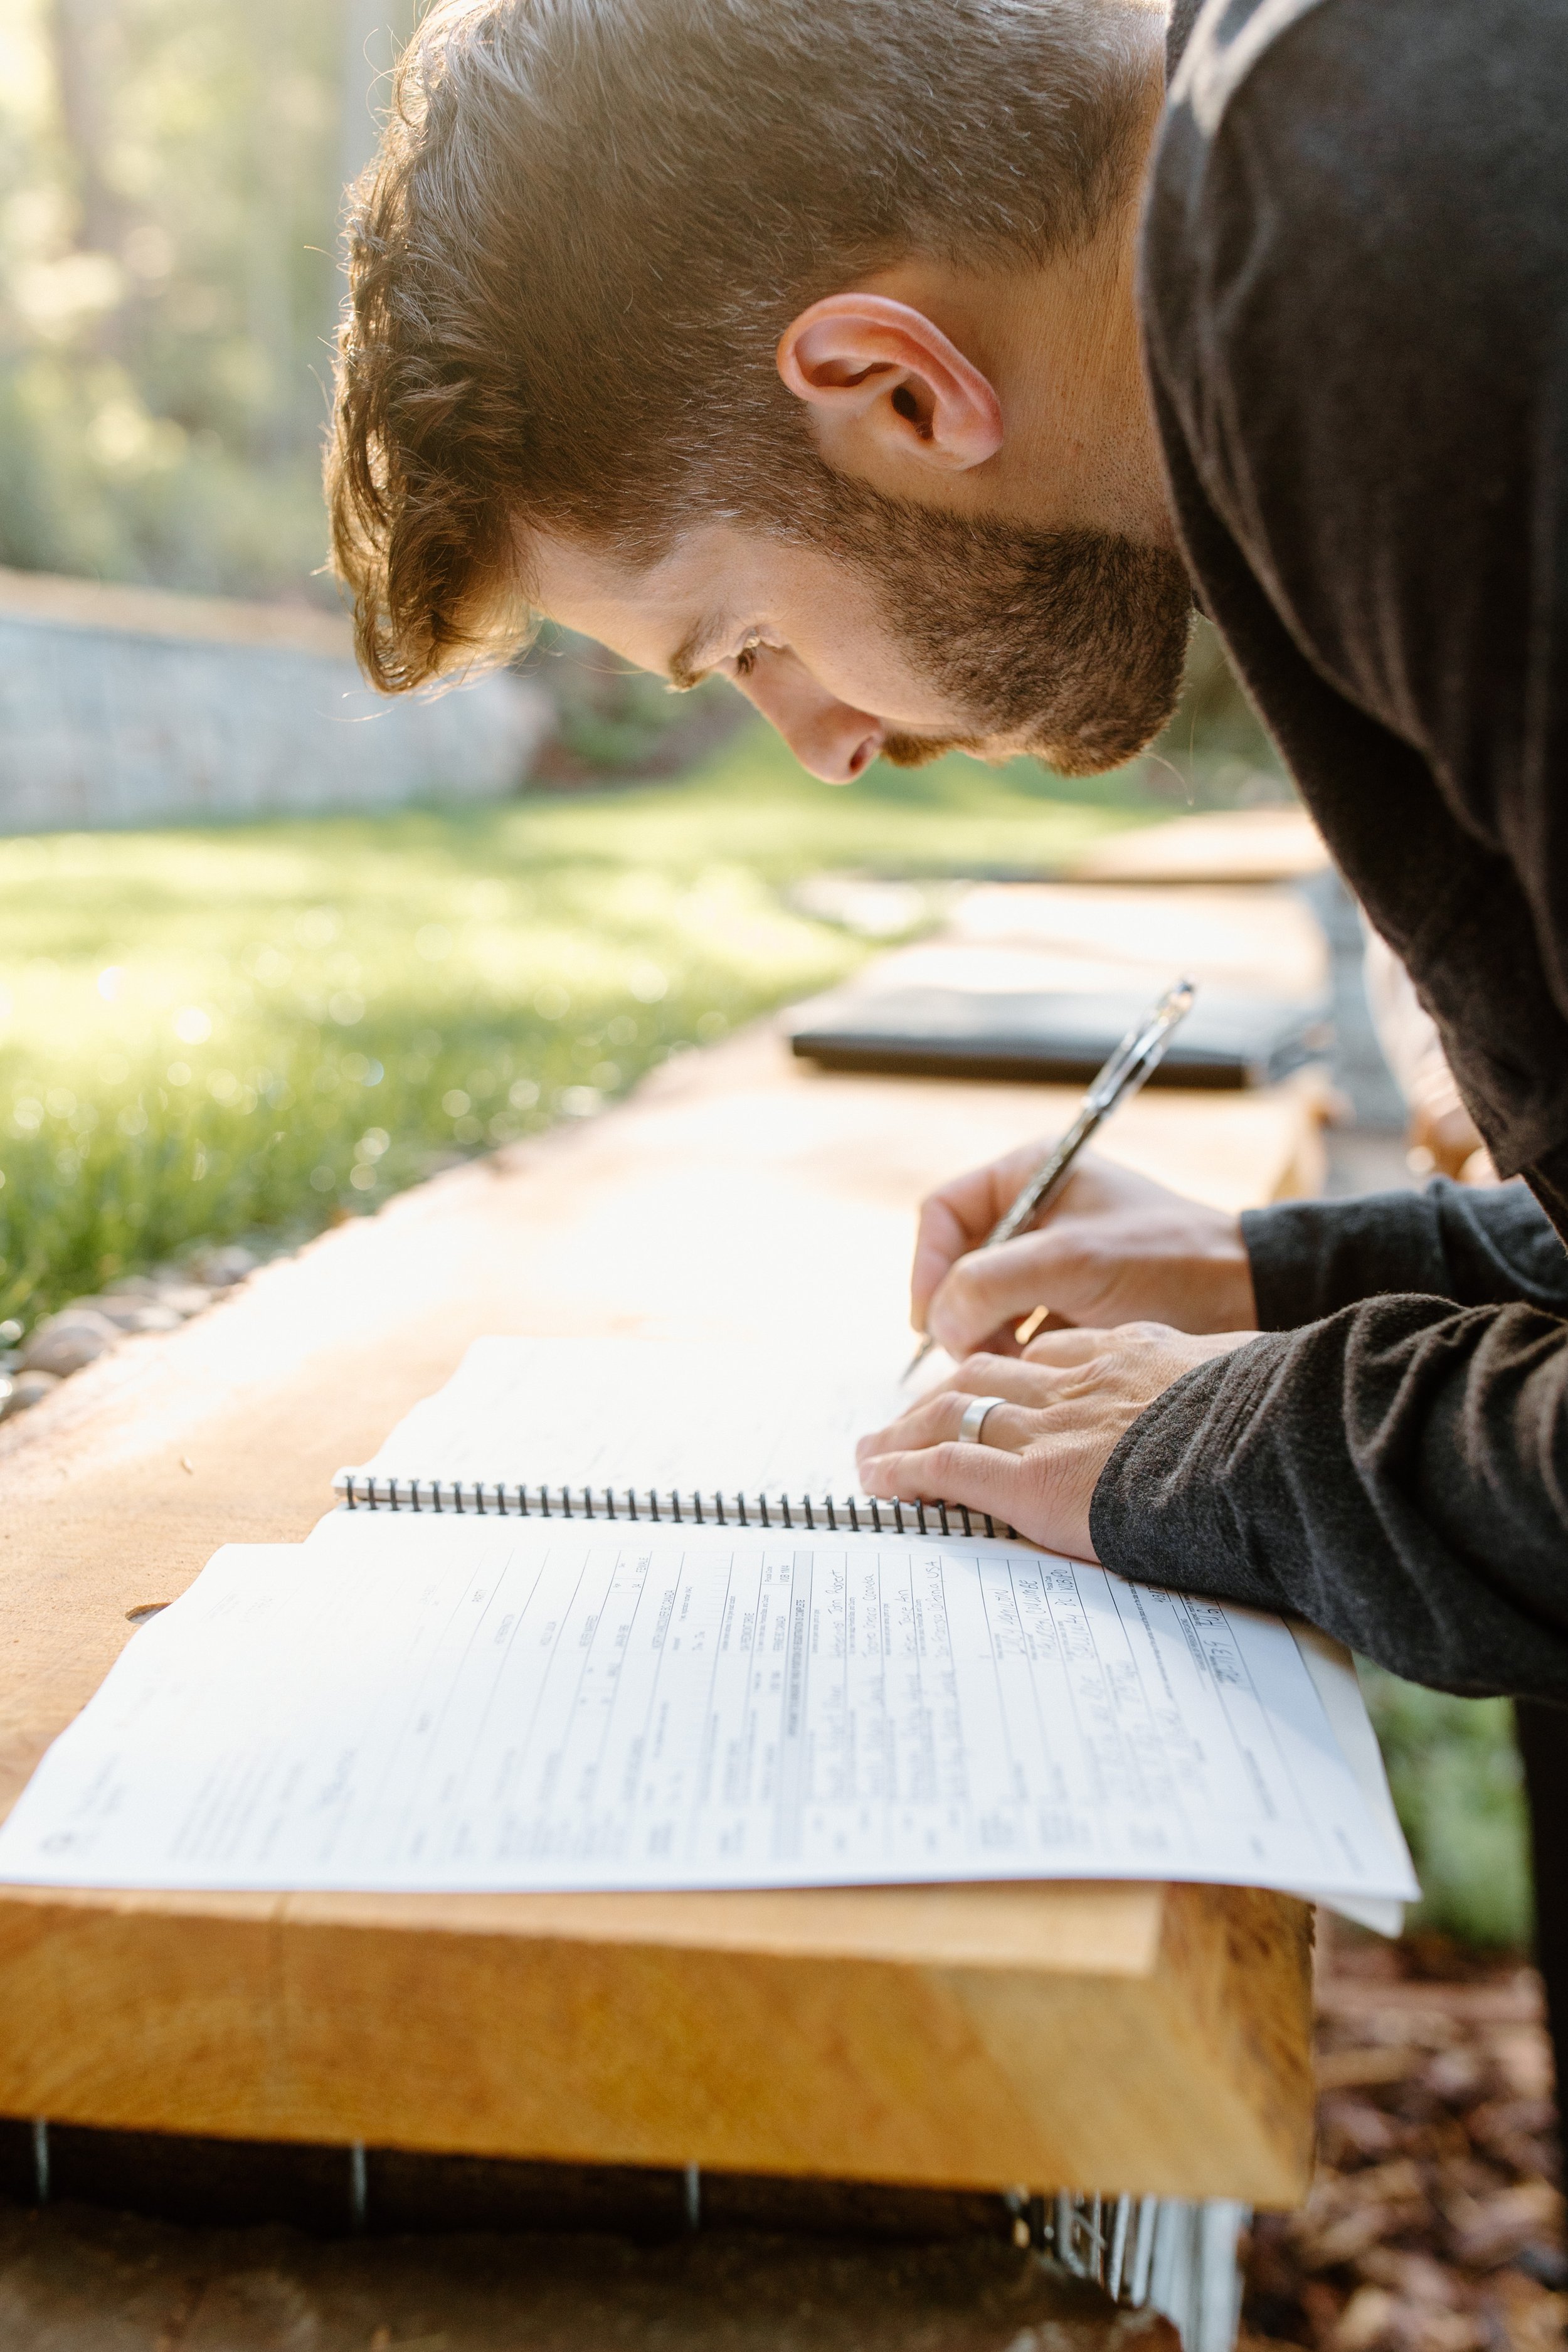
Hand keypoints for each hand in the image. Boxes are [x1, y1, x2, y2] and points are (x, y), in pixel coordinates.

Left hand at [857, 1324, 1255, 1558]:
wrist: (1269, 1443)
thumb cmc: (1276, 1420)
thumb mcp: (1248, 1380)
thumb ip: (1226, 1383)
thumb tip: (1252, 1393)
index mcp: (1128, 1356)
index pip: (1046, 1360)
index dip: (1009, 1378)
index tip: (991, 1392)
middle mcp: (1075, 1382)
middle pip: (983, 1377)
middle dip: (938, 1399)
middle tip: (905, 1421)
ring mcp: (1048, 1428)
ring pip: (951, 1414)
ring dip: (903, 1435)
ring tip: (871, 1454)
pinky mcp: (1031, 1479)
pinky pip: (947, 1469)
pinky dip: (905, 1472)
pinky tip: (877, 1482)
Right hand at [911, 1149, 1255, 1360]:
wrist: (1248, 1294)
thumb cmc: (1168, 1260)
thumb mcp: (1071, 1263)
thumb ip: (991, 1283)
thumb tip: (935, 1322)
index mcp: (1030, 1173)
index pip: (943, 1213)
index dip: (926, 1265)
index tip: (929, 1320)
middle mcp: (1034, 1211)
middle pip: (958, 1262)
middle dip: (957, 1310)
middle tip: (969, 1354)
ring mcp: (1052, 1256)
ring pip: (984, 1300)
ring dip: (983, 1336)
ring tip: (1003, 1369)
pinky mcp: (1070, 1297)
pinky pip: (1017, 1324)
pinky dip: (1013, 1350)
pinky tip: (1030, 1373)